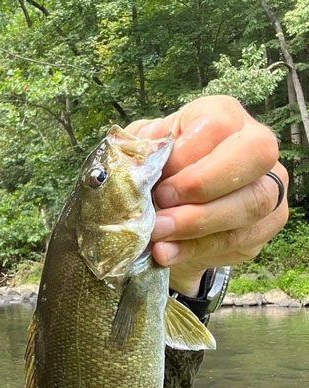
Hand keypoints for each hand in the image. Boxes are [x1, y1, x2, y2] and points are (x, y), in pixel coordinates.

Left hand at [126, 95, 288, 295]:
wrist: (166, 216)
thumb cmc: (156, 174)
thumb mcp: (139, 156)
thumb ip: (140, 147)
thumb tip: (151, 140)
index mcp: (223, 115)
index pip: (218, 124)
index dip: (185, 155)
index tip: (156, 180)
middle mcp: (255, 143)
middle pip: (255, 153)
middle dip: (203, 185)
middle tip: (161, 204)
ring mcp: (268, 184)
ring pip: (253, 202)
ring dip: (198, 223)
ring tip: (158, 235)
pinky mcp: (268, 222)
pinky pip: (242, 237)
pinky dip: (198, 249)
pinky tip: (167, 253)